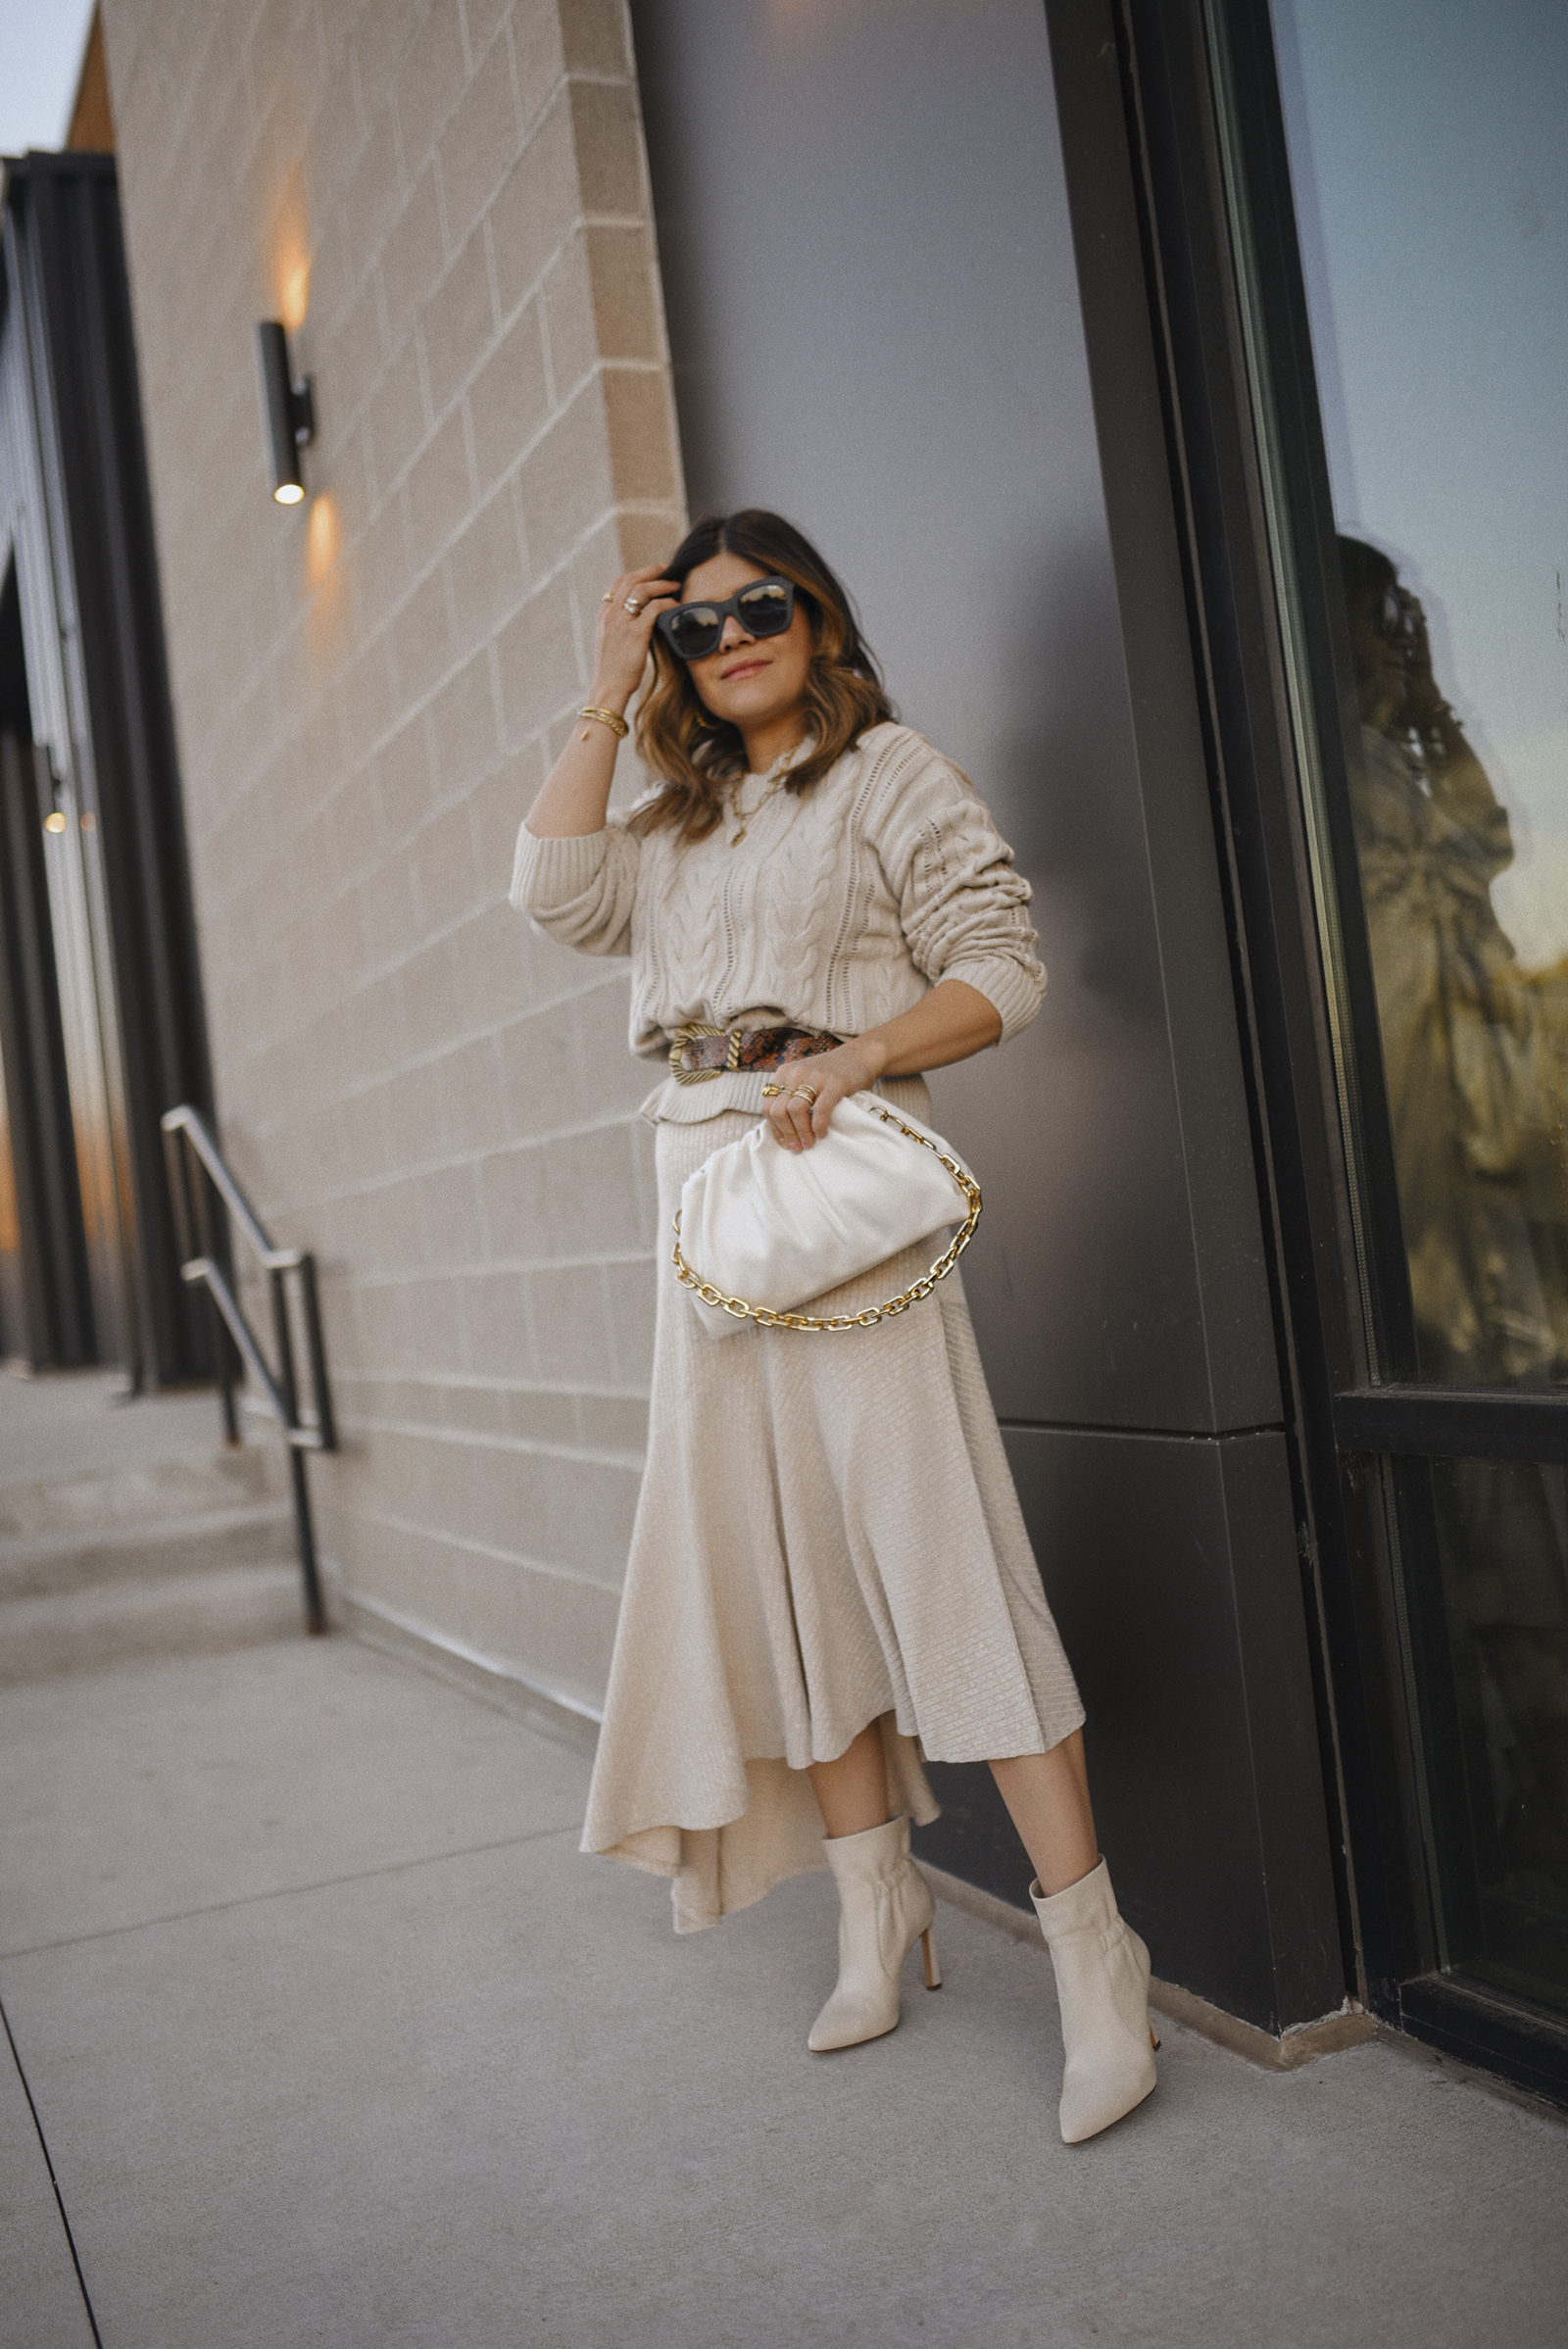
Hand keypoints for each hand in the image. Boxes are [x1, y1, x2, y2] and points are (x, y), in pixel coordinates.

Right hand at [591, 565, 680, 708]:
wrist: (608, 689)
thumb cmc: (614, 671)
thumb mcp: (613, 643)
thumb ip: (623, 627)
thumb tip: (645, 618)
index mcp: (604, 615)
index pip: (618, 583)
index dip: (637, 574)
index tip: (652, 573)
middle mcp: (611, 614)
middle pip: (630, 580)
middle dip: (651, 571)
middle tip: (668, 569)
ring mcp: (621, 623)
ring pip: (642, 590)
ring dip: (662, 584)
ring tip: (676, 586)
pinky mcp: (635, 633)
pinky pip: (654, 608)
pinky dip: (668, 603)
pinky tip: (677, 607)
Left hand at [766, 1036, 886, 1151]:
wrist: (859, 1056)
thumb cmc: (829, 1074)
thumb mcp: (802, 1078)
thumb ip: (790, 1096)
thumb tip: (781, 1129)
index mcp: (784, 1074)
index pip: (768, 1106)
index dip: (774, 1128)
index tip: (785, 1143)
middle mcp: (795, 1073)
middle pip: (779, 1110)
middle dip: (786, 1133)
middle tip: (797, 1148)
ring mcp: (814, 1077)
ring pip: (795, 1111)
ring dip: (800, 1132)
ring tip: (808, 1144)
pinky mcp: (834, 1083)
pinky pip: (820, 1109)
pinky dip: (818, 1125)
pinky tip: (822, 1134)